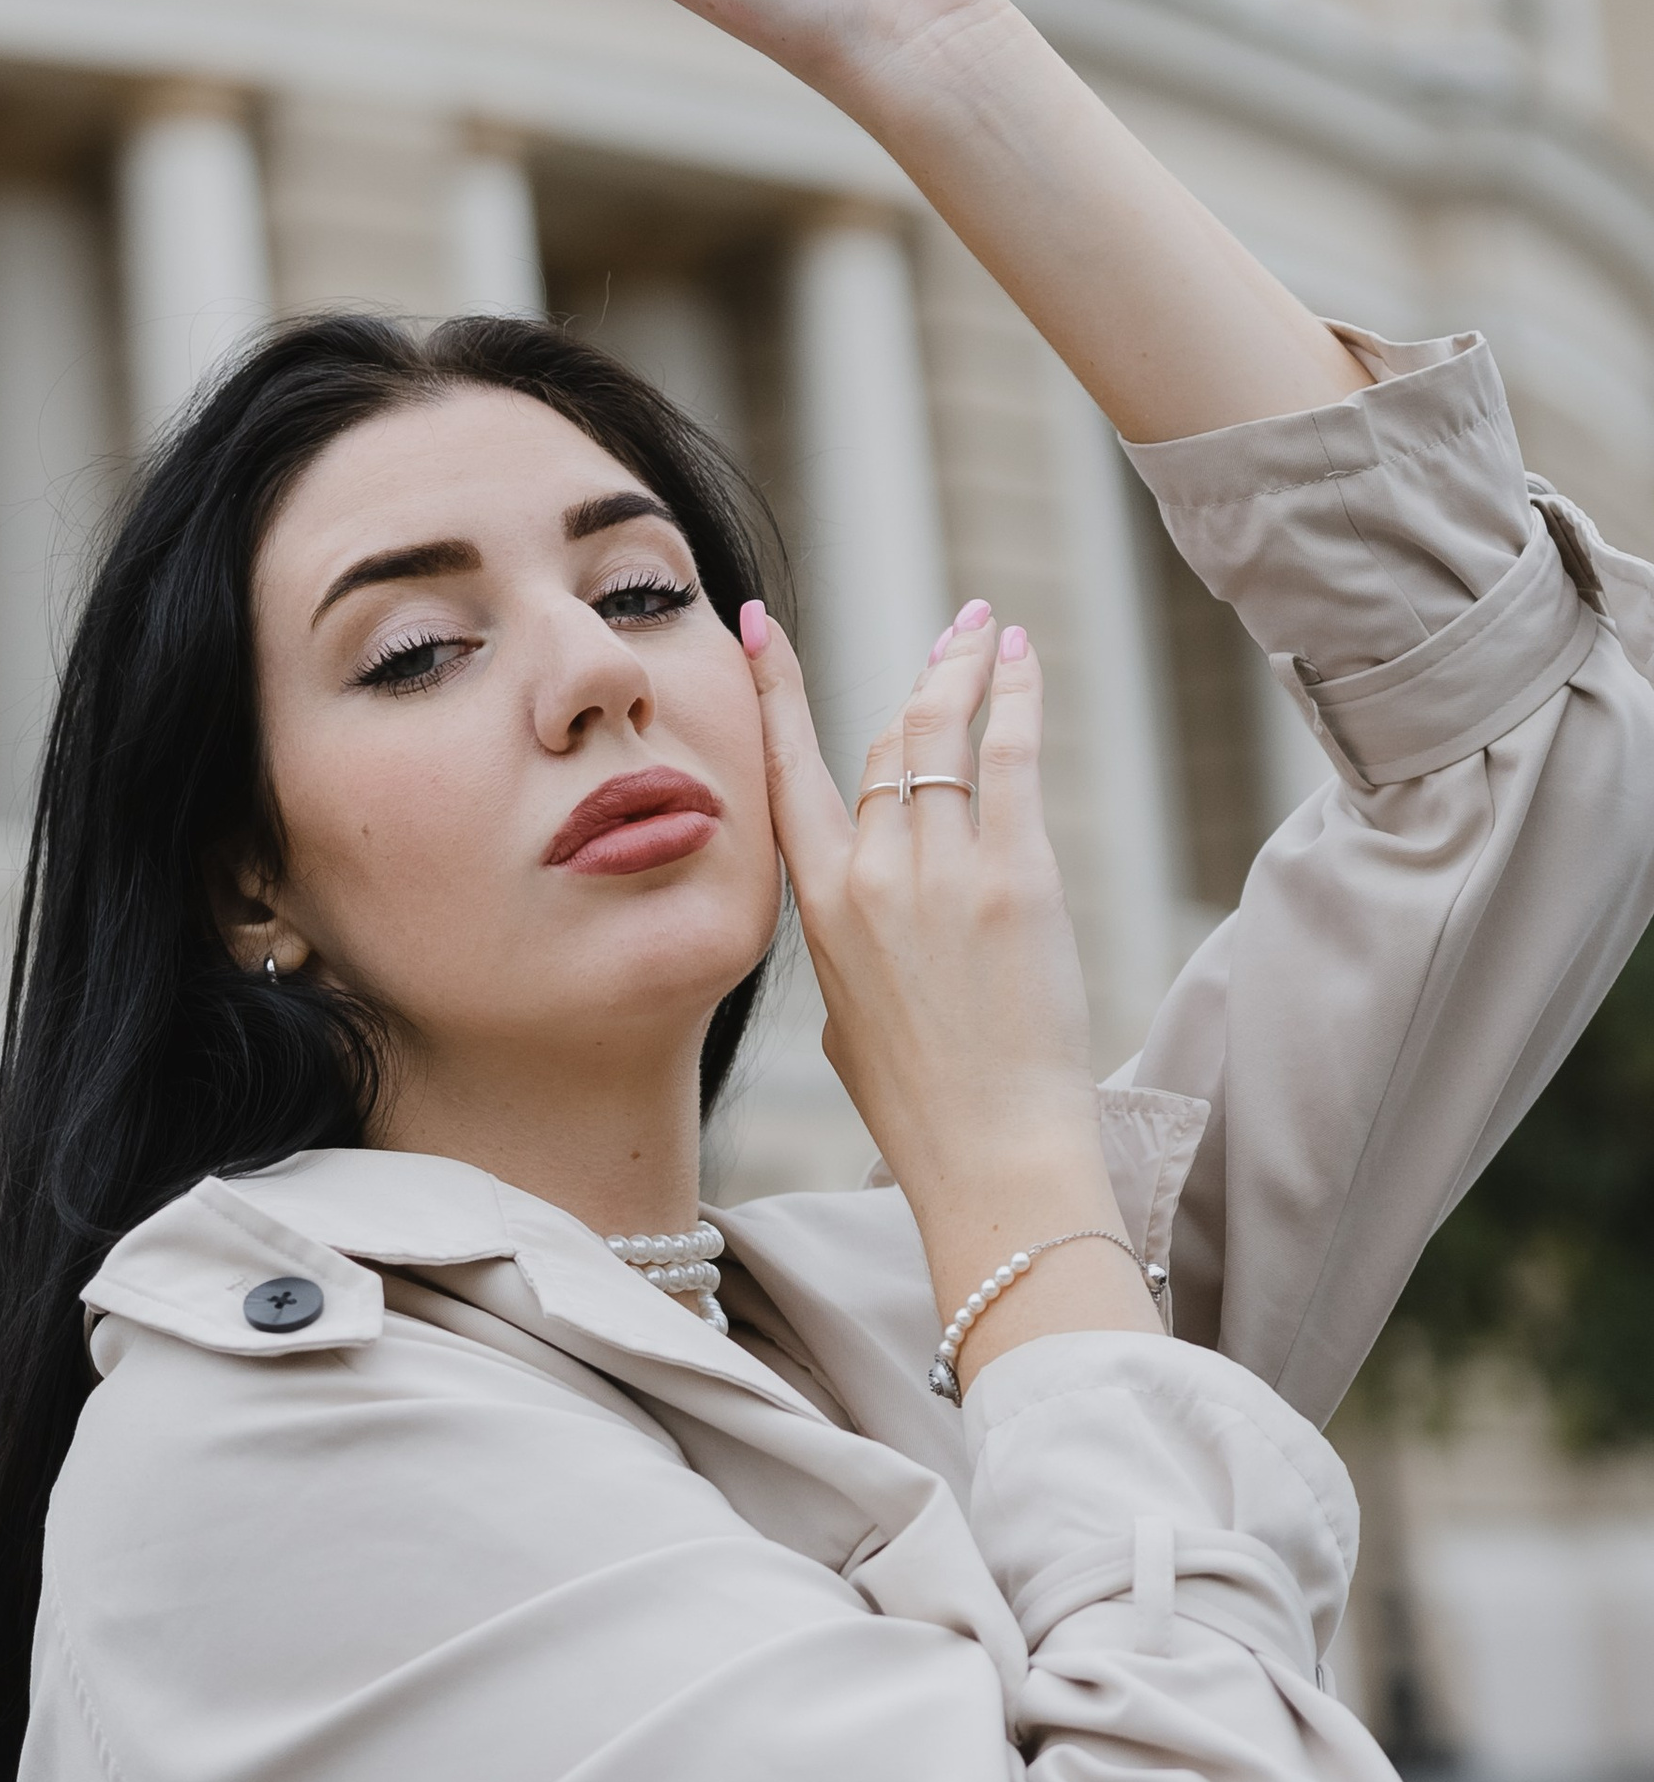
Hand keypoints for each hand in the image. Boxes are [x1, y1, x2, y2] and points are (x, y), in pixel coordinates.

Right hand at [741, 596, 1162, 1379]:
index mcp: (817, 908)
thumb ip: (849, 948)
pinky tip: (1019, 656)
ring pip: (938, 735)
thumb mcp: (847, 1021)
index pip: (787, 771)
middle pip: (883, 746)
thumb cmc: (922, 1107)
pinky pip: (1007, 757)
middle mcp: (867, 876)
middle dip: (919, 682)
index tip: (762, 627)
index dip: (777, 690)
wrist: (990, 1155)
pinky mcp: (1012, 876)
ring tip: (985, 627)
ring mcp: (937, 871)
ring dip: (963, 669)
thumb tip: (868, 916)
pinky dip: (1013, 695)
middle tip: (952, 633)